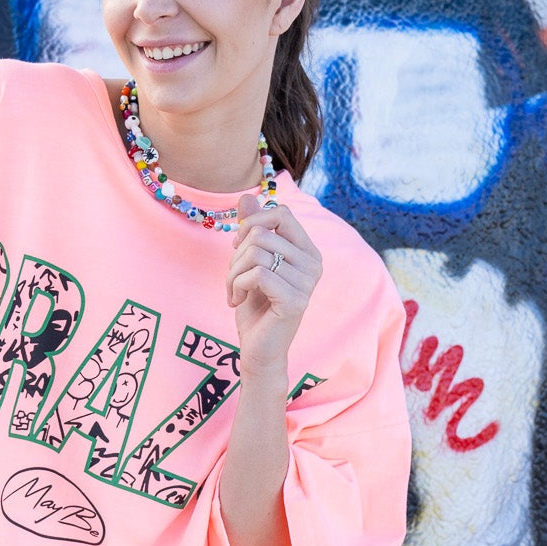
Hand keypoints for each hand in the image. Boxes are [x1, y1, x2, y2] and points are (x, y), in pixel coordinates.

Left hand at [225, 191, 320, 372]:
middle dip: (236, 256)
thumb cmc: (256, 306)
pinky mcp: (295, 300)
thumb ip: (251, 230)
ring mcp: (307, 282)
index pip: (281, 213)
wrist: (259, 349)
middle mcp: (313, 263)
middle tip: (232, 278)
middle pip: (263, 234)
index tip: (239, 247)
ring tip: (233, 291)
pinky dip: (236, 286)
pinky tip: (235, 301)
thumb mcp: (249, 263)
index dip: (253, 224)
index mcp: (307, 251)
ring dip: (233, 273)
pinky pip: (257, 274)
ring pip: (256, 253)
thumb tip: (246, 196)